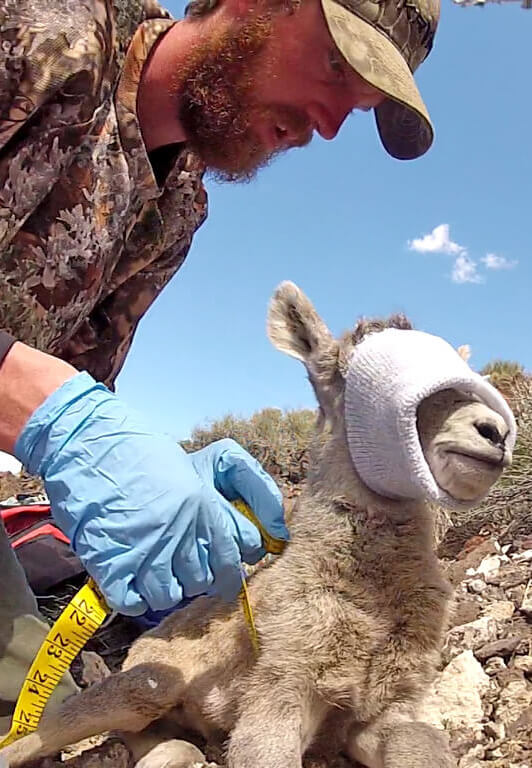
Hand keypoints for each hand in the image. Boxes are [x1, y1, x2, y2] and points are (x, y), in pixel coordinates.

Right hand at [15, 372, 287, 614]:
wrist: (93, 447)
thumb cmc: (156, 454)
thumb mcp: (214, 458)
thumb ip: (254, 487)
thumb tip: (280, 530)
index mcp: (207, 506)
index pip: (242, 554)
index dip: (236, 556)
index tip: (224, 555)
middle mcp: (182, 533)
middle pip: (211, 580)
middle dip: (205, 574)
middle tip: (189, 559)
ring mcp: (146, 553)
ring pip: (175, 595)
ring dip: (171, 586)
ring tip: (162, 566)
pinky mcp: (113, 566)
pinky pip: (137, 603)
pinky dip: (139, 597)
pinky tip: (136, 577)